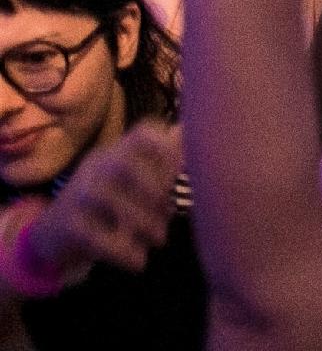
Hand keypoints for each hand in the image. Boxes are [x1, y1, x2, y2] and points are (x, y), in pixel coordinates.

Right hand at [28, 121, 181, 277]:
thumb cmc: (108, 205)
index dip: (167, 146)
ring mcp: (77, 194)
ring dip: (141, 220)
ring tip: (160, 240)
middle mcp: (96, 167)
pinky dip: (121, 250)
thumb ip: (163, 166)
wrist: (54, 236)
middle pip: (122, 164)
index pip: (142, 133)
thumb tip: (193, 136)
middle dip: (153, 188)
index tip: (184, 169)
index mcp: (119, 153)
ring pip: (106, 197)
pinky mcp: (66, 226)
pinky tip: (139, 262)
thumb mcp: (133, 183)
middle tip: (171, 214)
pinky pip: (93, 234)